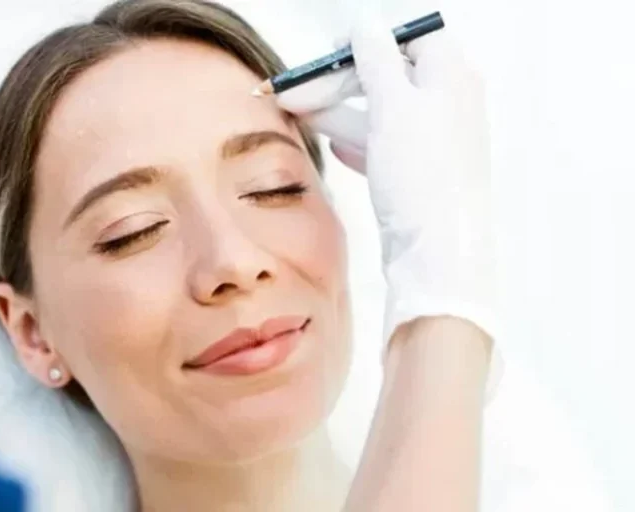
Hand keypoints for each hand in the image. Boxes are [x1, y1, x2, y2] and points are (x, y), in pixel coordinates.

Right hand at [276, 18, 497, 361]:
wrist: (438, 255)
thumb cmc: (423, 178)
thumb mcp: (394, 105)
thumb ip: (376, 58)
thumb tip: (365, 24)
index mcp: (452, 77)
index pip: (411, 37)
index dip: (368, 41)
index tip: (330, 52)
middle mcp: (449, 104)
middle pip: (388, 74)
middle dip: (339, 81)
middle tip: (296, 90)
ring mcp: (435, 140)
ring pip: (380, 111)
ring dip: (338, 110)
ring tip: (297, 116)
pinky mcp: (420, 173)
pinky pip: (382, 144)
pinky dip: (355, 140)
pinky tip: (331, 147)